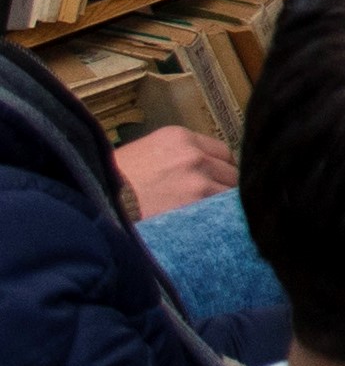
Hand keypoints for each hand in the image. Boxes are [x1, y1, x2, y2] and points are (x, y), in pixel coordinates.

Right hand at [113, 125, 234, 220]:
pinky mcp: (197, 206)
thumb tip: (201, 170)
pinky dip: (217, 220)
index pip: (221, 152)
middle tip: (207, 203)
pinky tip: (205, 227)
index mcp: (179, 138)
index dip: (218, 169)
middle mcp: (194, 155)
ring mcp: (199, 181)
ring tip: (202, 218)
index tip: (213, 182)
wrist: (92, 207)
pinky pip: (222, 213)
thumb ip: (177, 156)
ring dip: (220, 206)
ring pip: (230, 193)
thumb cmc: (112, 183)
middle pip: (230, 172)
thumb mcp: (144, 154)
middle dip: (222, 187)